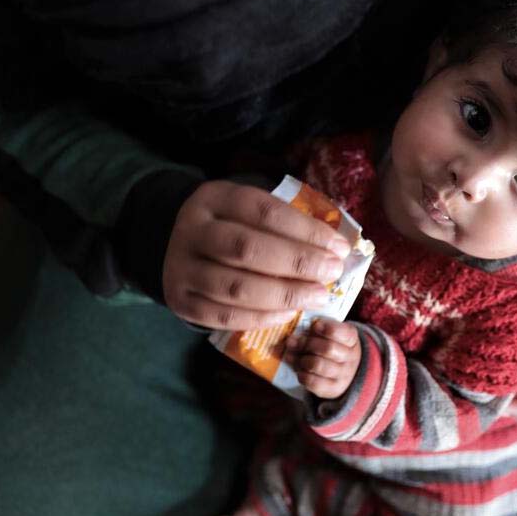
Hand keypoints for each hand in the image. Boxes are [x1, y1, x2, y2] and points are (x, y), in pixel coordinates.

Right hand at [162, 180, 351, 329]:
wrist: (177, 244)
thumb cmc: (231, 225)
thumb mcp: (249, 210)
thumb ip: (286, 222)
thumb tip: (337, 245)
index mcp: (214, 198)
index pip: (263, 211)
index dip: (304, 230)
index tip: (338, 246)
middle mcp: (192, 230)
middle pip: (247, 248)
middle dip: (297, 262)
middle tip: (332, 271)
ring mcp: (181, 267)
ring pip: (236, 287)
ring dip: (284, 294)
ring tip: (318, 296)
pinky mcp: (180, 301)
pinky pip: (223, 316)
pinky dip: (261, 317)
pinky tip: (289, 313)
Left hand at [284, 319, 360, 398]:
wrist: (345, 371)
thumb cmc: (333, 347)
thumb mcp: (331, 334)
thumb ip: (316, 330)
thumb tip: (296, 333)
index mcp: (351, 339)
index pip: (342, 333)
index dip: (327, 328)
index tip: (314, 325)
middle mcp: (351, 357)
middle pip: (328, 348)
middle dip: (307, 343)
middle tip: (293, 340)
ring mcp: (344, 375)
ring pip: (318, 365)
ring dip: (301, 359)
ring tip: (291, 355)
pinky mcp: (333, 389)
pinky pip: (314, 383)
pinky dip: (302, 375)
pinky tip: (299, 370)